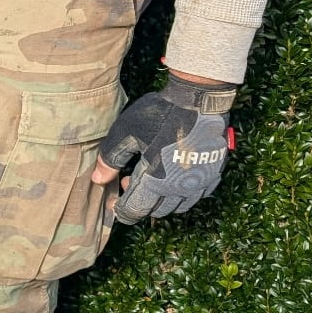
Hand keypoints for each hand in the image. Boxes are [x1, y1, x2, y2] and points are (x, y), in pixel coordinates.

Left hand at [91, 73, 237, 221]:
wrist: (199, 100)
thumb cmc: (159, 114)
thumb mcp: (126, 133)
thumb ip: (110, 159)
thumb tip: (98, 180)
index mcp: (155, 181)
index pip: (135, 210)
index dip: (121, 211)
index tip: (114, 204)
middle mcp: (179, 188)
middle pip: (156, 211)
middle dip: (140, 202)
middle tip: (129, 181)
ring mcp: (199, 183)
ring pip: (178, 206)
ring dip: (162, 200)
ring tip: (151, 177)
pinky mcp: (213, 174)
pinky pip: (197, 196)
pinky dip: (183, 193)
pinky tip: (174, 177)